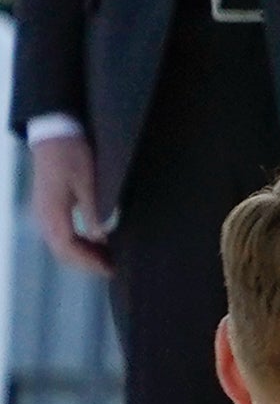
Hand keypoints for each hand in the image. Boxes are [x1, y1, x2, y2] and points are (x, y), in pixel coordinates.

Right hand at [24, 138, 103, 276]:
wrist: (55, 135)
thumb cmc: (72, 154)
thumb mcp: (87, 180)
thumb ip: (93, 209)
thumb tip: (100, 236)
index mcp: (52, 211)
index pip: (66, 247)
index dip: (87, 262)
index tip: (108, 269)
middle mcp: (44, 216)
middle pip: (61, 250)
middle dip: (85, 263)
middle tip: (111, 268)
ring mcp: (44, 212)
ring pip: (60, 244)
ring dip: (82, 254)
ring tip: (106, 258)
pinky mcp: (49, 207)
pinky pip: (60, 234)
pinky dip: (77, 243)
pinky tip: (95, 242)